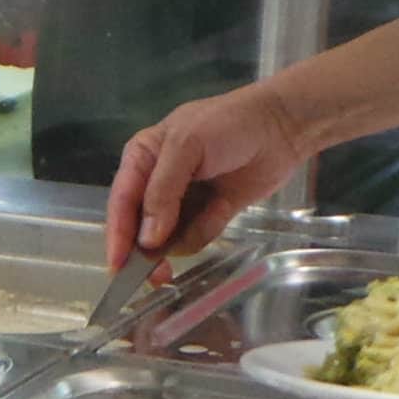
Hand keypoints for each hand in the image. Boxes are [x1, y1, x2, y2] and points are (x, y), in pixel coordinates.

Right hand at [102, 83, 311, 269]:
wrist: (281, 127)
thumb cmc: (229, 124)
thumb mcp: (187, 146)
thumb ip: (162, 192)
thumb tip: (147, 238)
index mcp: (141, 158)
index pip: (120, 202)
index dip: (117, 235)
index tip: (117, 267)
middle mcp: (155, 183)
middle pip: (139, 227)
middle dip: (150, 249)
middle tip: (159, 274)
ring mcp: (182, 202)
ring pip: (168, 239)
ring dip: (189, 234)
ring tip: (215, 209)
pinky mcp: (208, 215)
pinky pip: (196, 237)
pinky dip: (209, 228)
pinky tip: (224, 206)